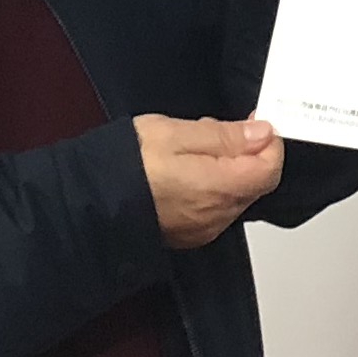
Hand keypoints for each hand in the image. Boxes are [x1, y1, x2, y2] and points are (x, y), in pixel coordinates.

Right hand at [137, 115, 283, 247]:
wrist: (87, 204)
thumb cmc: (124, 167)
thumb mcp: (176, 133)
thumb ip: (225, 136)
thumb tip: (262, 133)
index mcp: (220, 188)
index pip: (270, 166)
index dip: (269, 140)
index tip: (257, 121)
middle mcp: (217, 216)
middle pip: (254, 181)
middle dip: (245, 152)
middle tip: (215, 129)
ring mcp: (203, 229)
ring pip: (234, 194)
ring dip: (226, 169)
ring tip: (190, 147)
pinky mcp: (189, 235)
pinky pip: (213, 207)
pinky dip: (209, 186)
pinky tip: (182, 171)